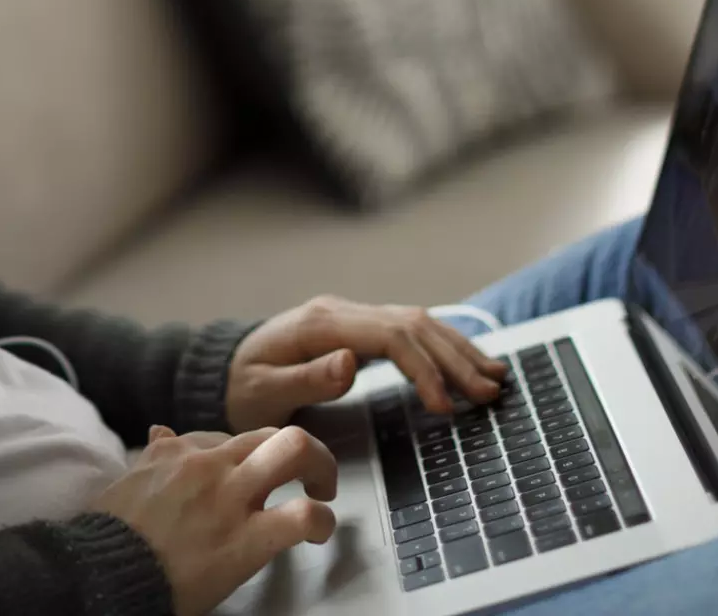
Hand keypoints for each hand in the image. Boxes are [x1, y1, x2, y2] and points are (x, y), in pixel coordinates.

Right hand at [91, 424, 337, 615]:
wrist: (100, 572)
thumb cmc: (111, 536)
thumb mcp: (127, 482)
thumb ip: (153, 456)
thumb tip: (160, 432)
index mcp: (179, 453)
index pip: (231, 437)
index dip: (253, 457)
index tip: (258, 474)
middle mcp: (209, 465)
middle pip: (273, 432)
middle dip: (303, 450)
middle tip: (309, 476)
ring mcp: (230, 498)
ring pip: (296, 450)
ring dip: (322, 468)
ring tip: (324, 493)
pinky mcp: (245, 539)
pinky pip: (301, 516)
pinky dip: (322, 521)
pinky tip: (320, 531)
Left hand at [225, 296, 508, 430]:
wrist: (224, 370)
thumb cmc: (241, 388)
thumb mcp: (263, 392)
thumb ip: (306, 378)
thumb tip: (350, 362)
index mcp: (321, 324)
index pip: (390, 336)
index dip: (423, 368)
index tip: (444, 405)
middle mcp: (342, 312)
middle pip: (412, 324)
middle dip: (454, 359)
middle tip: (488, 394)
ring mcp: (352, 317)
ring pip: (418, 322)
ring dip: (457, 349)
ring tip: (494, 378)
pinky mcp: (359, 328)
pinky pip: (410, 330)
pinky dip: (443, 345)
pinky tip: (468, 361)